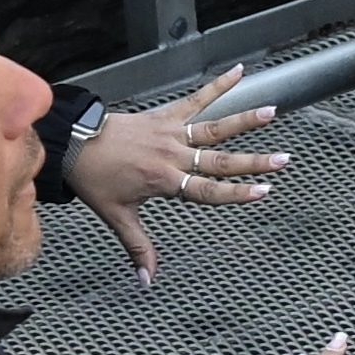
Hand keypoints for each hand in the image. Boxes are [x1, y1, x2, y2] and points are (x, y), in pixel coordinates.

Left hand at [68, 65, 287, 276]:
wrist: (73, 146)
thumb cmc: (95, 181)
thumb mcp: (116, 217)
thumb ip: (138, 247)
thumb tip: (146, 281)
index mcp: (164, 180)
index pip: (208, 190)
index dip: (236, 193)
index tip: (263, 192)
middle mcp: (173, 155)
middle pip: (220, 160)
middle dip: (254, 161)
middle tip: (282, 159)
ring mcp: (171, 132)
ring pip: (214, 127)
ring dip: (244, 120)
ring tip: (272, 111)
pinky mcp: (166, 115)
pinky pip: (196, 99)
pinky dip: (217, 85)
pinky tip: (238, 72)